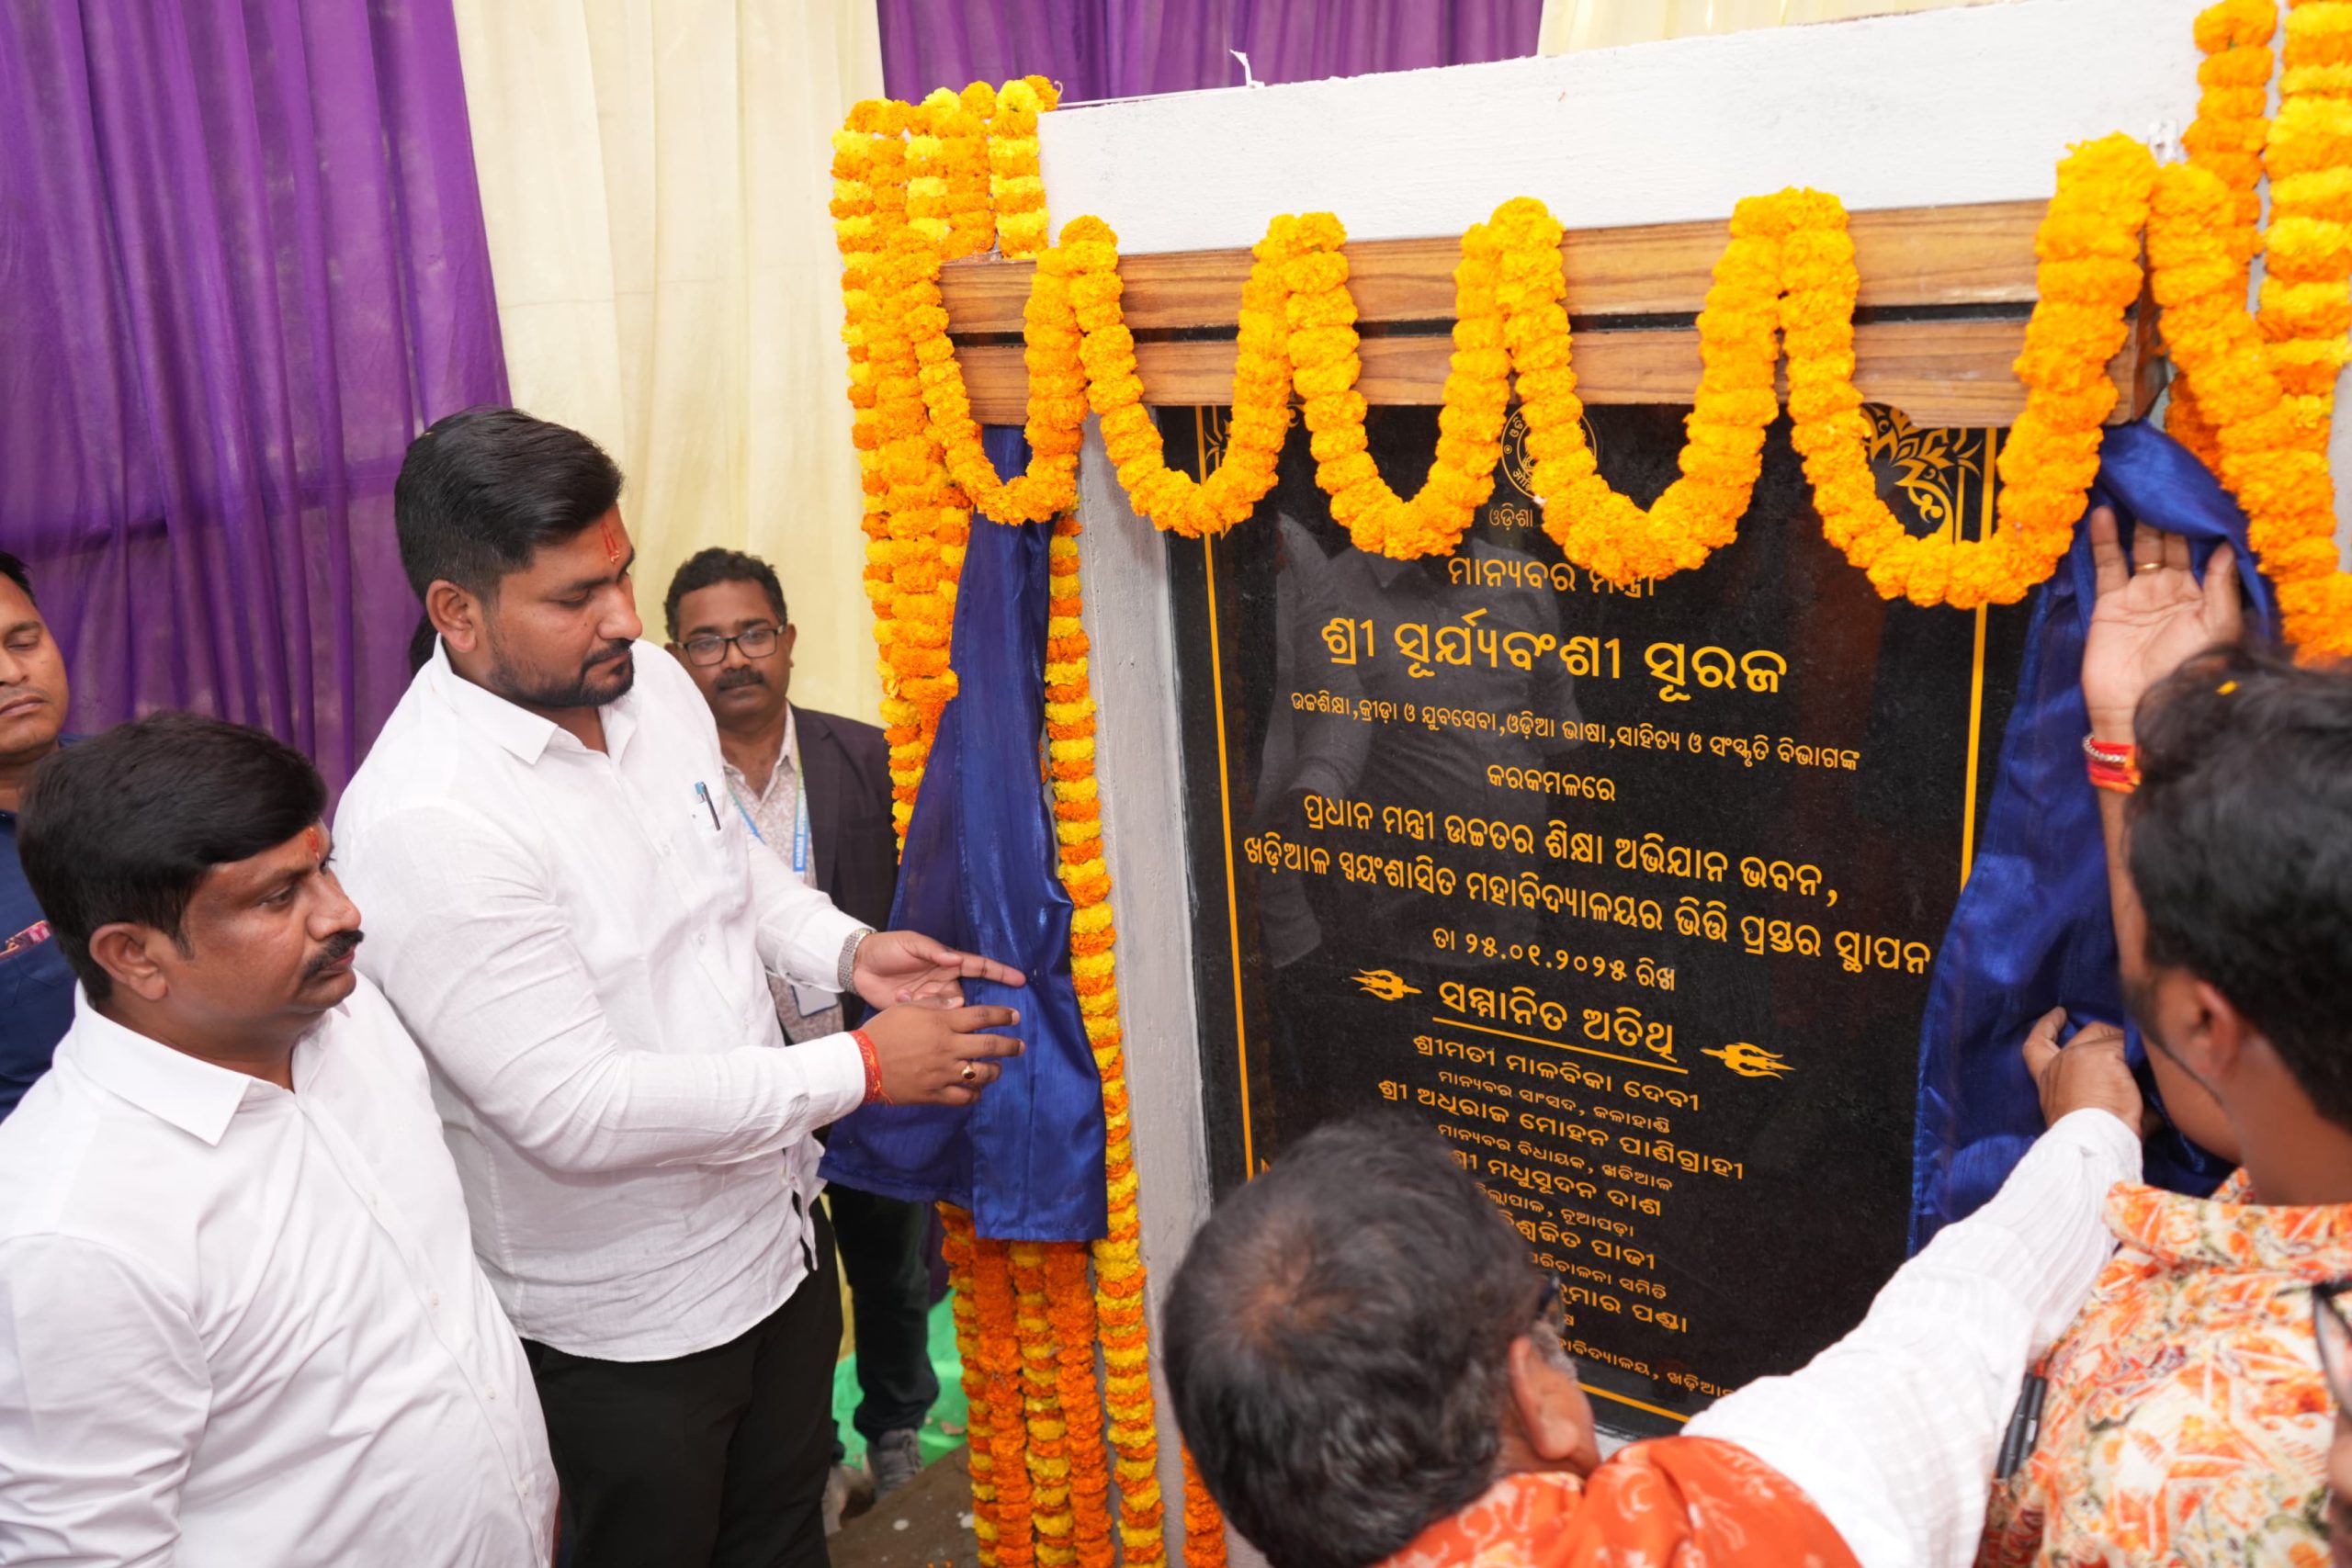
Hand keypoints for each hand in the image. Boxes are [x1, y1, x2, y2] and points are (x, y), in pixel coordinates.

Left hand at [853, 930, 1027, 1010]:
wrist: (858, 964)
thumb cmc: (888, 948)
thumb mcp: (911, 943)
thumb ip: (934, 951)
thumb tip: (955, 959)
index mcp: (946, 962)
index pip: (979, 968)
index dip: (1000, 973)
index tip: (1020, 980)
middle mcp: (942, 982)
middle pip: (965, 998)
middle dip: (961, 1005)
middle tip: (949, 1003)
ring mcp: (930, 999)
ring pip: (947, 1012)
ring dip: (933, 1007)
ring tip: (910, 992)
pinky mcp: (915, 1011)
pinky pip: (926, 1018)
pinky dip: (915, 1009)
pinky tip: (899, 996)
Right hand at [862, 1001, 1025, 1105]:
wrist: (861, 1063)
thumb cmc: (882, 1030)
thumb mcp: (907, 1008)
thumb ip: (936, 1004)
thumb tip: (959, 1002)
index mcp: (942, 1023)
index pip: (982, 1016)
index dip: (1003, 1015)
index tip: (1015, 1016)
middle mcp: (948, 1047)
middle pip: (990, 1045)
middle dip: (1011, 1045)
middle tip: (1020, 1046)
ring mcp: (943, 1072)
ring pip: (982, 1073)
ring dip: (995, 1070)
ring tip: (998, 1068)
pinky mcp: (934, 1093)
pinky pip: (963, 1097)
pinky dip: (974, 1094)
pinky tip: (977, 1091)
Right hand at [2021, 1007, 2144, 1133]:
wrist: (2089, 1144)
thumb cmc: (2087, 1139)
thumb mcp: (2081, 1112)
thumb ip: (2100, 1094)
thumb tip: (2144, 1097)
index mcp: (2047, 1080)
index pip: (2036, 1046)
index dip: (2046, 1026)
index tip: (2059, 1013)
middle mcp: (2060, 1062)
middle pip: (2085, 1034)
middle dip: (2105, 1033)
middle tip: (2123, 1038)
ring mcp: (2082, 1055)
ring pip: (2112, 1036)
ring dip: (2130, 1047)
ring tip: (2150, 1054)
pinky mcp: (2107, 1055)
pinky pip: (2132, 1046)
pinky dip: (2145, 1055)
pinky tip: (2158, 1060)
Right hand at [2082, 508, 2242, 740]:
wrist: (2141, 708)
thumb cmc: (2186, 672)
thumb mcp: (2217, 629)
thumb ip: (2221, 587)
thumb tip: (2229, 546)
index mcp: (2203, 596)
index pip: (2204, 551)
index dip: (2202, 524)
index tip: (2200, 493)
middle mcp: (2172, 590)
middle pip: (2171, 542)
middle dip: (2169, 514)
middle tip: (2165, 481)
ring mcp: (2139, 595)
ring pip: (2140, 547)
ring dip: (2139, 519)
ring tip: (2137, 488)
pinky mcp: (2109, 602)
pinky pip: (2107, 564)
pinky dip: (2105, 538)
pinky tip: (2106, 513)